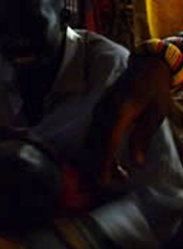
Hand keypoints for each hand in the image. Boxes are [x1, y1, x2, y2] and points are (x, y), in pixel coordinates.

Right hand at [88, 56, 170, 184]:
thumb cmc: (154, 90)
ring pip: (93, 141)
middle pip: (97, 145)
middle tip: (120, 180)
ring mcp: (98, 111)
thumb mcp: (155, 115)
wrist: (146, 67)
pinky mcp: (98, 112)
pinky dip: (99, 148)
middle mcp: (103, 112)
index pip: (107, 144)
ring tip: (119, 171)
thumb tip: (137, 164)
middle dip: (104, 166)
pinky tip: (110, 156)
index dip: (105, 164)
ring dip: (102, 158)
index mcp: (119, 112)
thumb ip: (143, 138)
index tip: (105, 181)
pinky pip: (93, 134)